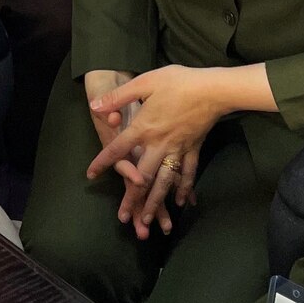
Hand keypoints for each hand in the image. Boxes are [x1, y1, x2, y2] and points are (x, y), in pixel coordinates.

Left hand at [85, 65, 225, 238]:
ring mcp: (178, 149)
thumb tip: (95, 106)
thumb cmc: (178, 82)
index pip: (118, 149)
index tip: (90, 174)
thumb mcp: (144, 82)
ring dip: (156, 202)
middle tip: (124, 218)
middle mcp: (159, 144)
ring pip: (165, 182)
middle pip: (143, 177)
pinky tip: (181, 201)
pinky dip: (184, 188)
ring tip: (148, 220)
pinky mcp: (194, 149)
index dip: (103, 162)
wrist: (213, 88)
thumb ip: (118, 97)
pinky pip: (188, 173)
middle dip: (132, 198)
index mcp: (144, 128)